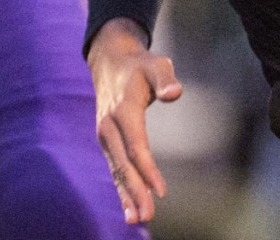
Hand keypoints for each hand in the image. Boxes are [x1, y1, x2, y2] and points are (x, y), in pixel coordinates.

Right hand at [88, 18, 182, 224]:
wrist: (110, 61)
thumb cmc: (139, 65)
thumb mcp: (156, 64)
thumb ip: (165, 78)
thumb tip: (174, 94)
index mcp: (123, 108)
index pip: (136, 144)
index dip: (147, 168)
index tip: (160, 190)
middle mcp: (110, 124)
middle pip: (124, 163)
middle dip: (135, 190)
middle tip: (146, 216)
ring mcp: (105, 134)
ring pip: (117, 169)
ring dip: (126, 194)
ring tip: (136, 219)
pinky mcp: (107, 140)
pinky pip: (114, 167)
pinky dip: (121, 187)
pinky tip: (129, 207)